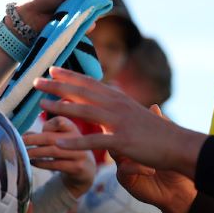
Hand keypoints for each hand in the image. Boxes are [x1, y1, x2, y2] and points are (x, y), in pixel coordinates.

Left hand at [15, 0, 95, 31]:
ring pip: (93, 16)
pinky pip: (87, 28)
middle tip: (84, 5)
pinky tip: (75, 25)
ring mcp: (80, 16)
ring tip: (75, 15)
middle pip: (97, 3)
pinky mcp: (77, 28)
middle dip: (93, 4)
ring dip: (87, 16)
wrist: (30, 18)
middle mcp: (82, 2)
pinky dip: (83, 27)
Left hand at [23, 116, 96, 197]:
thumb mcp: (61, 139)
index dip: (48, 124)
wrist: (87, 170)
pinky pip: (56, 165)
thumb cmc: (69, 150)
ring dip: (36, 152)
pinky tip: (33, 162)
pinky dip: (42, 163)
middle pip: (52, 137)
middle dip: (34, 139)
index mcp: (73, 128)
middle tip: (21, 141)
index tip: (39, 129)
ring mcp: (79, 154)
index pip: (59, 121)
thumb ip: (45, 134)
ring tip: (24, 153)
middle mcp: (78, 139)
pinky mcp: (77, 167)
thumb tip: (25, 134)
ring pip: (53, 151)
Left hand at [34, 67, 206, 177]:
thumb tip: (105, 98)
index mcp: (119, 98)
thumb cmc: (155, 131)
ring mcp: (119, 122)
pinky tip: (59, 142)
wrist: (178, 144)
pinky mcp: (123, 140)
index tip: (52, 68)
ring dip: (61, 106)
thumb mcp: (134, 113)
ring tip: (42, 104)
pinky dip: (76, 141)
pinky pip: (95, 140)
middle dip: (58, 84)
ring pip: (85, 111)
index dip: (70, 75)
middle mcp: (117, 105)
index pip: (90, 82)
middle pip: (83, 91)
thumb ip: (117, 106)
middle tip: (36, 80)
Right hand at [113, 106, 198, 212]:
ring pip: (114, 151)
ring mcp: (123, 164)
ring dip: (127, 149)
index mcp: (131, 137)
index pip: (120, 123)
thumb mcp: (164, 140)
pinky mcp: (126, 179)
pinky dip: (137, 167)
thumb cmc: (171, 161)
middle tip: (126, 128)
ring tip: (140, 150)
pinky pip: (124, 170)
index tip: (125, 111)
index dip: (120, 117)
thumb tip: (154, 106)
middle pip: (110, 135)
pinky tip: (151, 170)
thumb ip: (158, 123)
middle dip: (117, 132)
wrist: (177, 187)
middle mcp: (123, 150)